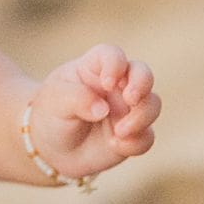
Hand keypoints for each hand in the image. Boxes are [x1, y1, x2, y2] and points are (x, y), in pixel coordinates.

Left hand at [28, 44, 160, 180]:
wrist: (51, 149)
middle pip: (143, 73)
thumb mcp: (55, 101)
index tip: (106, 83)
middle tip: (130, 99)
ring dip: (141, 117)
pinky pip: (147, 137)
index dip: (115, 65)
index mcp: (95, 67)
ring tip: (119, 132)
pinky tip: (115, 145)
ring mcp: (128, 109)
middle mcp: (118, 85)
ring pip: (152, 104)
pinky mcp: (134, 134)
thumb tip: (103, 109)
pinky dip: (135, 143)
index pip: (112, 54)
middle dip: (142, 84)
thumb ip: (77, 98)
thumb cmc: (52, 114)